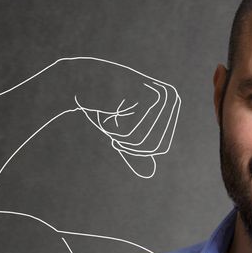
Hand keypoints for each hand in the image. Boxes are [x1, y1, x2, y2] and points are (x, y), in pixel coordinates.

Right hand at [46, 56, 180, 177]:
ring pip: (144, 143)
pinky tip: (108, 111)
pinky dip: (114, 131)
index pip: (161, 146)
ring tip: (109, 119)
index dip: (139, 150)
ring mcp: (162, 96)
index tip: (118, 141)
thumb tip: (149, 172)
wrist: (79, 80)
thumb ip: (136, 148)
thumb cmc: (101, 105)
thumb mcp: (121, 131)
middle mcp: (171, 96)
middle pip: (156, 147)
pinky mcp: (146, 99)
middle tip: (112, 132)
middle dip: (130, 146)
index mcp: (171, 101)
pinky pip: (132, 135)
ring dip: (121, 138)